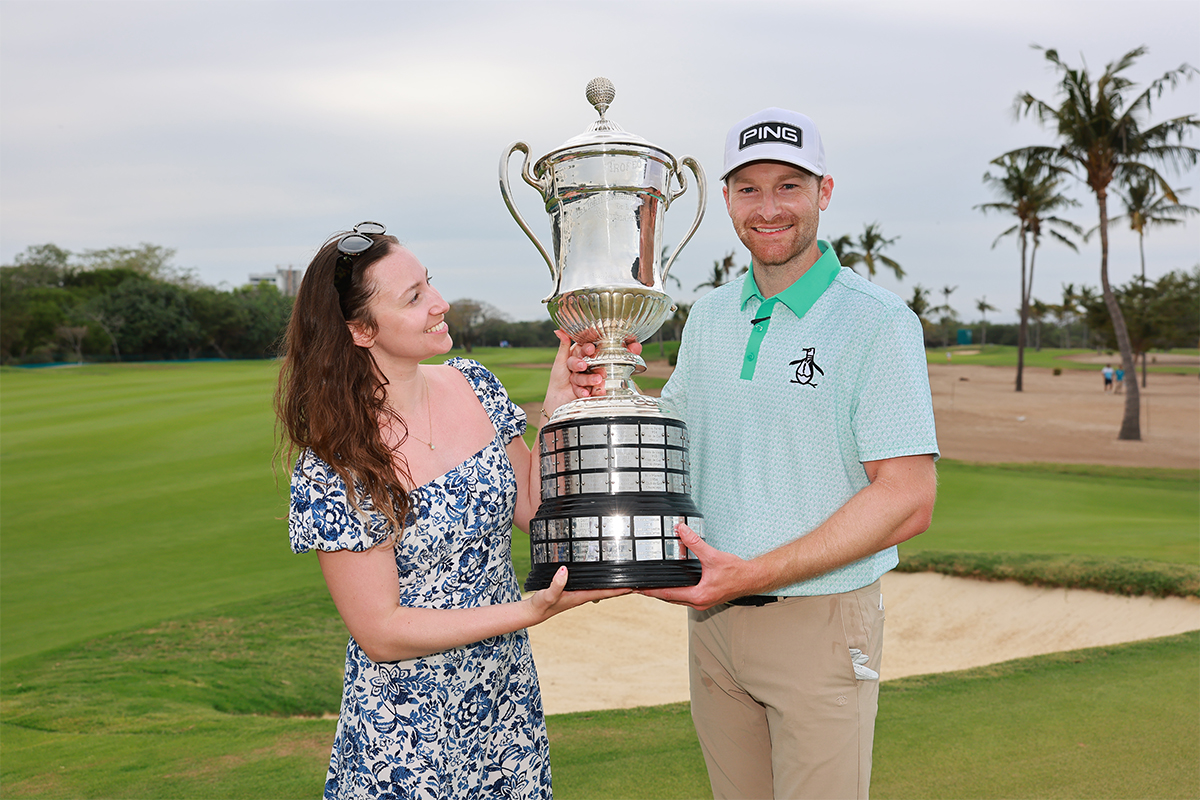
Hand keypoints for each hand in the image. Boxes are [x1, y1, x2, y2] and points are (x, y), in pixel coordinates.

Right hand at [527, 566, 630, 620]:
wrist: (535, 612)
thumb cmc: (541, 605)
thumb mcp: (546, 595)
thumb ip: (555, 584)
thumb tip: (564, 570)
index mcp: (581, 597)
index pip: (605, 592)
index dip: (619, 589)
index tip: (634, 585)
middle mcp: (584, 595)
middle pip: (609, 591)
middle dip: (624, 587)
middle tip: (640, 581)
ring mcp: (581, 593)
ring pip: (603, 587)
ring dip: (616, 584)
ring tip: (630, 576)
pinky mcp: (576, 589)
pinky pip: (595, 584)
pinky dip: (604, 580)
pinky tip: (608, 575)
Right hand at [565, 338, 644, 397]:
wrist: (607, 384)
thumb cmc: (609, 365)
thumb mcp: (619, 357)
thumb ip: (627, 350)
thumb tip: (636, 346)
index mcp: (587, 352)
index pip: (583, 348)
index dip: (586, 348)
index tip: (591, 348)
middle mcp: (580, 363)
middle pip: (574, 362)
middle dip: (579, 363)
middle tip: (585, 365)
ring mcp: (577, 376)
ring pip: (576, 377)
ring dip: (585, 378)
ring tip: (597, 380)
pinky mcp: (578, 388)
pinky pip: (577, 390)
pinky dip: (581, 392)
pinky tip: (587, 394)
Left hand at [639, 524, 757, 610]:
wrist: (752, 579)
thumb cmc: (737, 572)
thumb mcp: (713, 556)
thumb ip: (695, 543)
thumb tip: (682, 530)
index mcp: (699, 595)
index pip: (668, 594)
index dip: (652, 590)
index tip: (638, 588)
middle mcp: (699, 602)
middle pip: (669, 599)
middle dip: (654, 592)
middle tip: (639, 587)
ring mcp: (702, 602)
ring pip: (677, 600)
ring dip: (664, 593)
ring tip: (650, 586)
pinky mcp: (705, 599)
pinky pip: (685, 598)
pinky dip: (675, 592)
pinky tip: (671, 585)